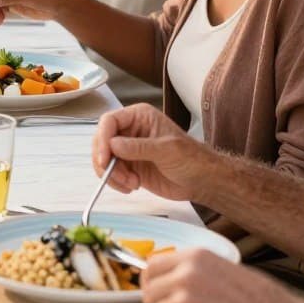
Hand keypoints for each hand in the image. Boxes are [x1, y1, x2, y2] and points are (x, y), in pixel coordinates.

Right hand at [90, 104, 210, 200]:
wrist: (201, 181)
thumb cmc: (191, 159)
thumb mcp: (167, 150)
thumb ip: (139, 147)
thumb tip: (112, 145)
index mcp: (139, 116)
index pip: (109, 122)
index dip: (102, 139)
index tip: (104, 159)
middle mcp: (129, 130)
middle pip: (102, 141)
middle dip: (107, 161)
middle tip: (120, 176)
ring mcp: (127, 149)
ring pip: (103, 159)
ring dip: (112, 175)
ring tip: (132, 183)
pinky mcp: (128, 166)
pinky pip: (110, 173)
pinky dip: (116, 182)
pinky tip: (132, 186)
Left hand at [142, 249, 302, 302]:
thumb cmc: (259, 300)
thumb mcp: (224, 269)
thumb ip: (193, 270)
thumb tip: (168, 276)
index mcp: (194, 258)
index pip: (151, 266)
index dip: (152, 280)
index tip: (156, 289)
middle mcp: (184, 276)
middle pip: (149, 292)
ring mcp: (182, 302)